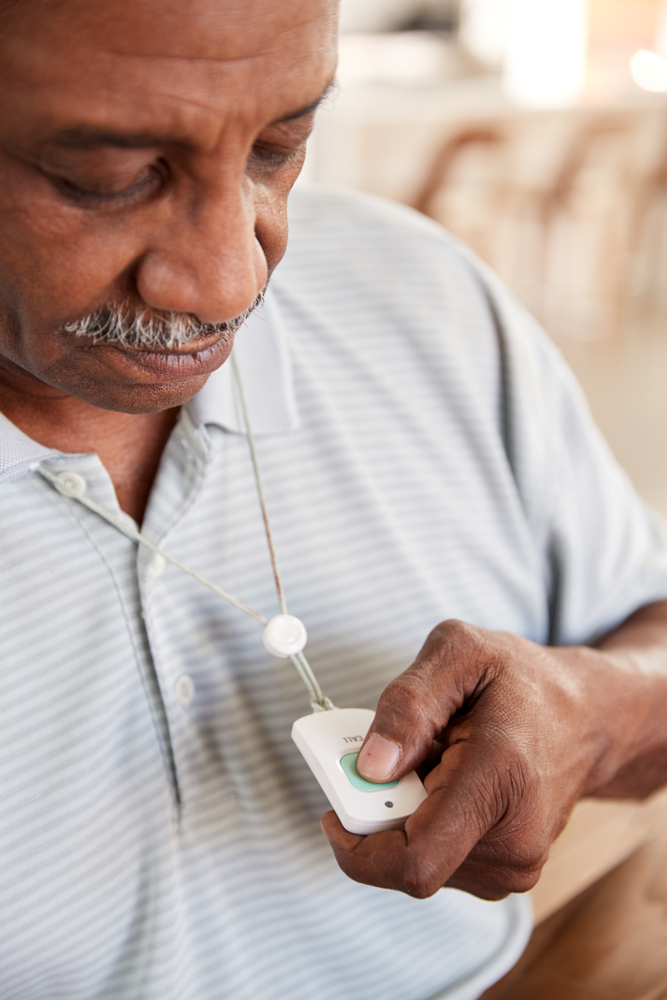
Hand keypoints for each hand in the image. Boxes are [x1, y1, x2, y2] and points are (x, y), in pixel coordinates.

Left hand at [321, 618, 643, 899]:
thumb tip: (371, 766)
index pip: (415, 860)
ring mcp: (514, 865)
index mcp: (500, 782)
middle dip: (380, 810)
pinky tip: (446, 782)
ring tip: (434, 761)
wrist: (589, 717)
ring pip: (420, 859)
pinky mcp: (507, 871)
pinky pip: (439, 858)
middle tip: (390, 756)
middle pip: (407, 856)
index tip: (333, 810)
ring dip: (405, 815)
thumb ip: (409, 703)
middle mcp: (513, 841)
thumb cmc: (524, 682)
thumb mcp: (461, 653)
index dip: (357, 848)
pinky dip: (426, 822)